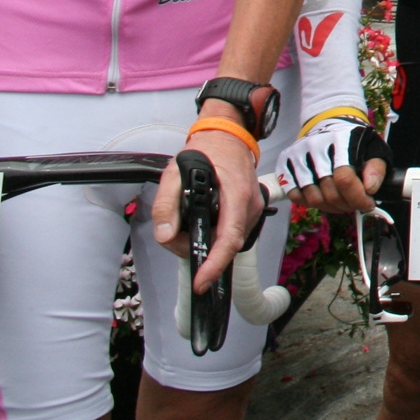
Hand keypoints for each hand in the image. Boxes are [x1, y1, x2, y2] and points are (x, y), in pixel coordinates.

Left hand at [152, 115, 265, 293]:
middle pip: (224, 244)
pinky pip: (229, 234)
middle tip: (173, 236)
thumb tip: (165, 234)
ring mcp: (254, 210)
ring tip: (183, 225)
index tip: (201, 282)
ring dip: (202, 242)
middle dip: (197, 250)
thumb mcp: (175, 171)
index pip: (229, 238)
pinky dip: (210, 235)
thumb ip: (166, 203)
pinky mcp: (250, 213)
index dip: (215, 263)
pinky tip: (198, 222)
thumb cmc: (206, 151)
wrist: (229, 137)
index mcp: (236, 194)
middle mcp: (250, 206)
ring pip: (226, 242)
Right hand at [277, 118, 387, 214]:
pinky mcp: (285, 162)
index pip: (344, 178)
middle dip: (347, 205)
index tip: (367, 204)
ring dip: (330, 207)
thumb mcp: (374, 149)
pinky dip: (310, 203)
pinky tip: (323, 197)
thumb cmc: (354, 141)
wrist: (330, 122)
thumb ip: (376, 168)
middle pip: (329, 192)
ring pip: (312, 198)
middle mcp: (316, 146)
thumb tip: (370, 189)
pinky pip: (295, 195)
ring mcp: (298, 154)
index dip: (357, 198)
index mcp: (341, 140)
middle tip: (356, 204)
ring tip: (341, 202)